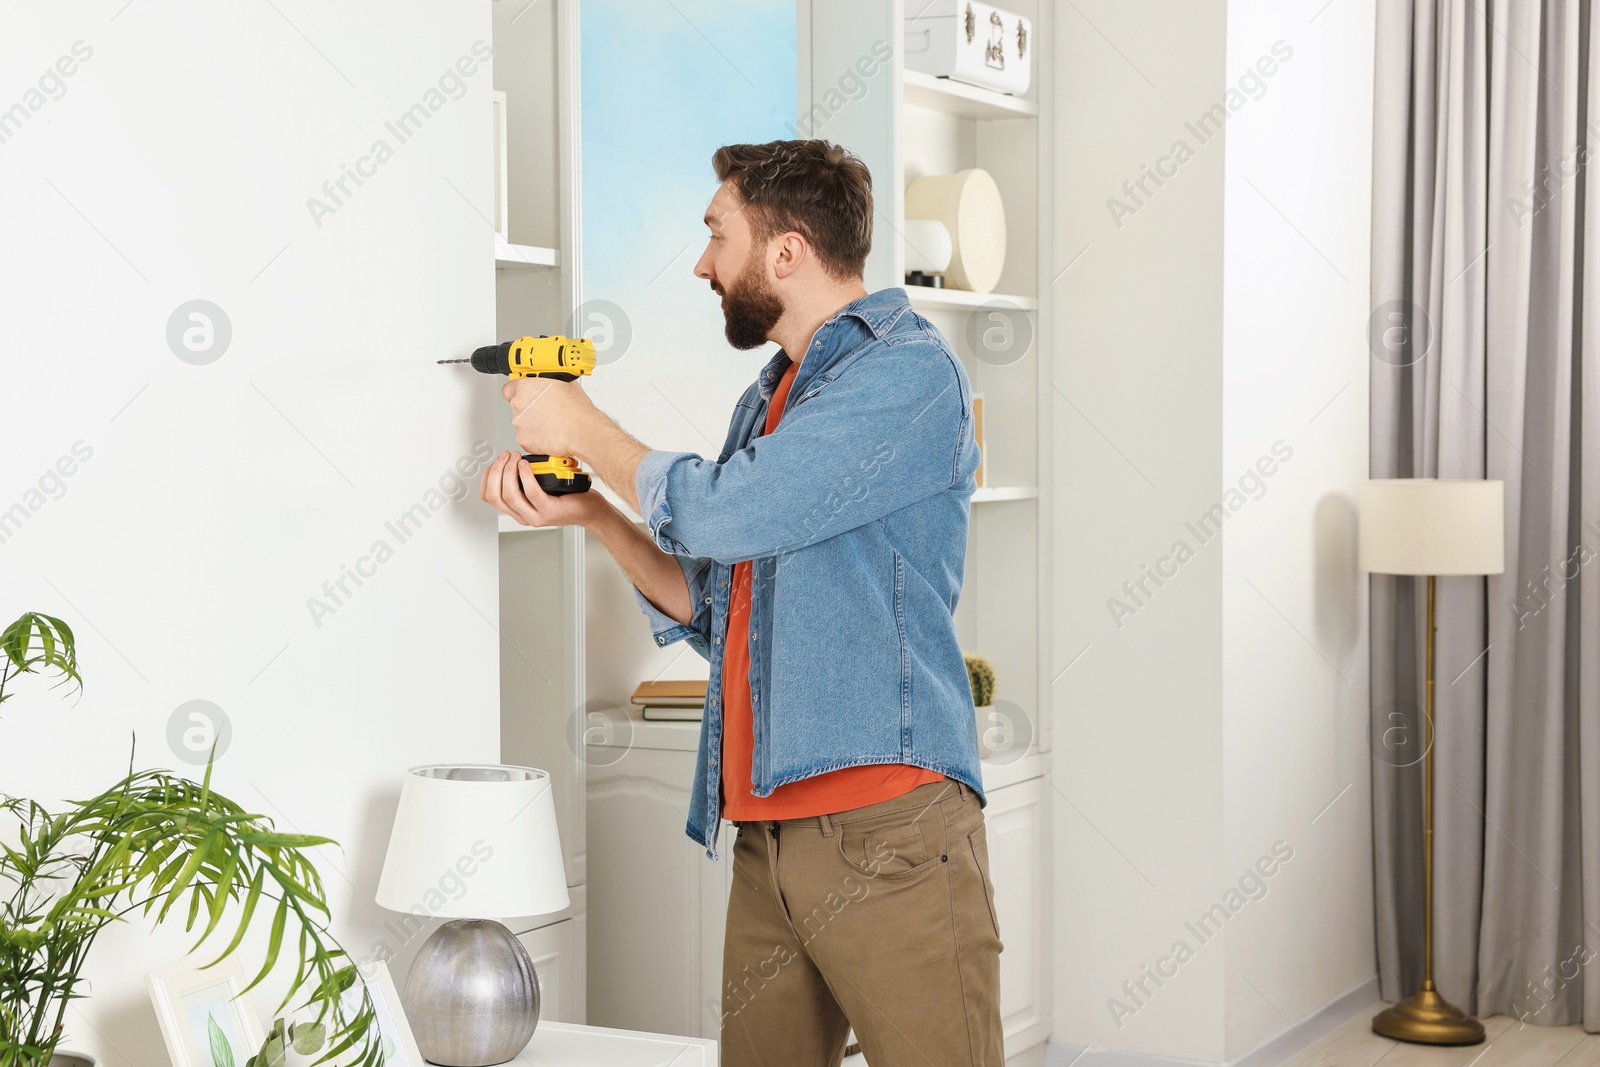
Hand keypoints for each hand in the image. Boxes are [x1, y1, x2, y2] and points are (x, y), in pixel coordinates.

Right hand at [479, 450, 611, 528]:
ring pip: (509, 494)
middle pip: (494, 495)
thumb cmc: (568, 496)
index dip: (488, 476)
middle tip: (506, 456)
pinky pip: (530, 492)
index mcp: (518, 510)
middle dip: (496, 471)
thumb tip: (512, 458)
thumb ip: (524, 478)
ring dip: (508, 471)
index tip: (497, 461)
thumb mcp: (539, 486)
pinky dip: (525, 475)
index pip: (489, 496)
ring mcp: (535, 516)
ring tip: (515, 458)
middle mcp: (523, 516)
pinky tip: (526, 464)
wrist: (590, 509)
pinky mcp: (548, 511)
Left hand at [502, 377, 600, 458]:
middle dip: (528, 408)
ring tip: (550, 423)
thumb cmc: (577, 410)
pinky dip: (535, 437)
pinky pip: (527, 438)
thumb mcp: (565, 384)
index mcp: (526, 387)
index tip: (523, 394)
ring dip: (532, 423)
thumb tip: (549, 382)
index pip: (509, 388)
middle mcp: (519, 404)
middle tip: (544, 410)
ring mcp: (520, 424)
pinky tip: (549, 434)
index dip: (517, 391)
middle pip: (516, 405)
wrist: (583, 431)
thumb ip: (549, 382)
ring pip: (522, 422)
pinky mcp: (524, 440)